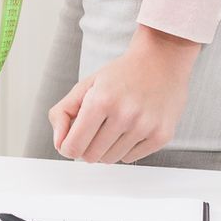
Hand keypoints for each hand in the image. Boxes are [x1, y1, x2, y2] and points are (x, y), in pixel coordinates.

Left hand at [49, 27, 201, 164]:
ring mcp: (145, 126)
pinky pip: (130, 158)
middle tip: (94, 129)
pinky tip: (131, 128)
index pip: (73, 146)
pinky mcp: (161, 136)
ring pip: (111, 159)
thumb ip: (64, 112)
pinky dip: (125, 148)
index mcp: (101, 100)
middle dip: (87, 146)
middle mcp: (124, 114)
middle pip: (91, 156)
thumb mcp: (86, 85)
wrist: (162, 60)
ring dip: (107, 148)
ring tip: (114, 125)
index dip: (68, 146)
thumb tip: (59, 143)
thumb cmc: (122, 74)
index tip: (71, 140)